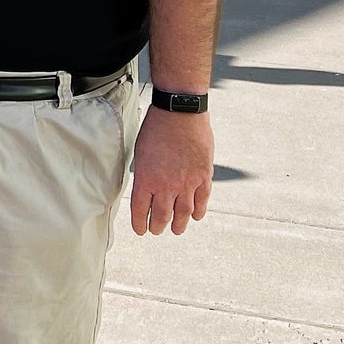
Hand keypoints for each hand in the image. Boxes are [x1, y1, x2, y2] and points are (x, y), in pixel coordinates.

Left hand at [129, 106, 212, 235]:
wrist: (180, 112)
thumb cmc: (156, 128)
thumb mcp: (140, 152)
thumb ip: (144, 174)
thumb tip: (146, 189)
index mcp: (146, 179)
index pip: (141, 211)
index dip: (140, 224)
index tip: (140, 230)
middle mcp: (167, 186)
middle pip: (162, 216)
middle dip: (158, 227)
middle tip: (156, 231)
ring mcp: (187, 183)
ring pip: (184, 213)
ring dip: (179, 224)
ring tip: (176, 230)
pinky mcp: (204, 176)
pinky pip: (202, 200)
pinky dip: (199, 211)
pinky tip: (196, 216)